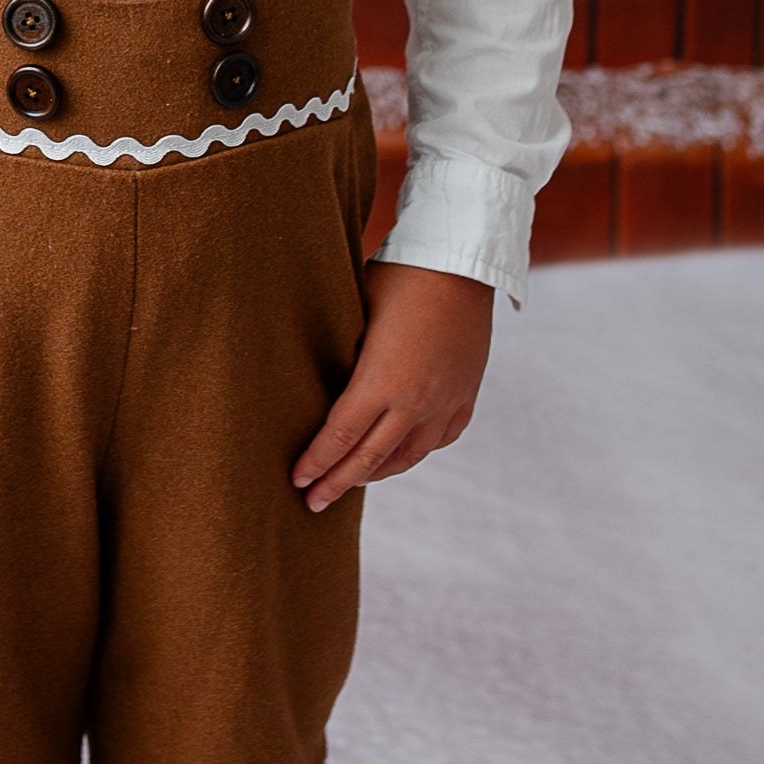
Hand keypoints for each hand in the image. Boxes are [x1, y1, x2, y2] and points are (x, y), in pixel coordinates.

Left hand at [292, 259, 491, 514]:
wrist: (462, 261)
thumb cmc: (399, 276)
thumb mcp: (358, 313)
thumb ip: (345, 357)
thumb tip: (321, 380)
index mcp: (381, 382)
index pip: (339, 437)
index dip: (317, 463)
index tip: (298, 480)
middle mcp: (414, 401)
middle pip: (369, 459)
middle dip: (338, 483)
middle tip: (314, 503)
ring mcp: (445, 401)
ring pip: (408, 456)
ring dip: (377, 473)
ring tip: (354, 481)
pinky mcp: (466, 394)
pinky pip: (440, 437)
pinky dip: (417, 450)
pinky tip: (402, 453)